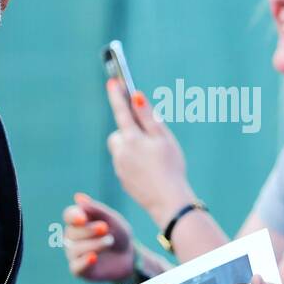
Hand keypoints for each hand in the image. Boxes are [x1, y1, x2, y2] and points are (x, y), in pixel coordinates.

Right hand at [62, 193, 133, 281]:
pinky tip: (94, 257)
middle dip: (89, 230)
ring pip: (75, 249)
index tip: (83, 219)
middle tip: (105, 228)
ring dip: (94, 244)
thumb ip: (96, 210)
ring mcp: (74, 254)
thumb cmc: (118, 234)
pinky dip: (84, 262)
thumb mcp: (113, 220)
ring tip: (110, 241)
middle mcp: (72, 237)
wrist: (129, 257)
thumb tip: (78, 197)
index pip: (68, 216)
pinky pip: (76, 267)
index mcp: (78, 221)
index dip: (73, 217)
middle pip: (72, 232)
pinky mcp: (79, 270)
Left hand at [105, 79, 194, 226]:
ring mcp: (120, 167)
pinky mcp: (123, 180)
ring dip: (132, 148)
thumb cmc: (171, 167)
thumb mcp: (163, 138)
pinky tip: (150, 171)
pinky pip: (125, 165)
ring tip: (153, 158)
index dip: (117, 95)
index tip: (113, 81)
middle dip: (129, 132)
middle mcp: (121, 152)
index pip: (121, 111)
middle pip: (119, 134)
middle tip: (147, 137)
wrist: (168, 201)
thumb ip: (148, 117)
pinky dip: (134, 163)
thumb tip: (136, 96)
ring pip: (122, 150)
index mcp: (131, 138)